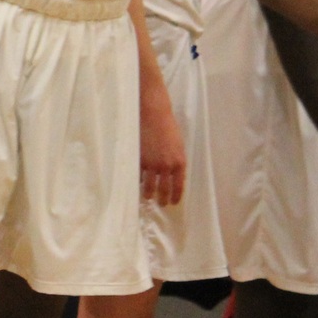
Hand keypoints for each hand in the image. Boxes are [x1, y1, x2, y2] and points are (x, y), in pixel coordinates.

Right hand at [139, 87, 187, 206]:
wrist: (154, 114)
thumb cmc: (168, 127)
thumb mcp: (178, 146)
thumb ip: (176, 161)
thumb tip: (172, 175)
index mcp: (180, 162)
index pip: (179, 186)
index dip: (176, 196)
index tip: (173, 202)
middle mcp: (166, 166)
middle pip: (164, 189)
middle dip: (162, 199)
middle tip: (161, 203)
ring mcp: (152, 164)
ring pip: (149, 186)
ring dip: (149, 194)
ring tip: (148, 197)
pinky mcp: (139, 159)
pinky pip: (138, 175)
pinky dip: (138, 181)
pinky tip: (138, 184)